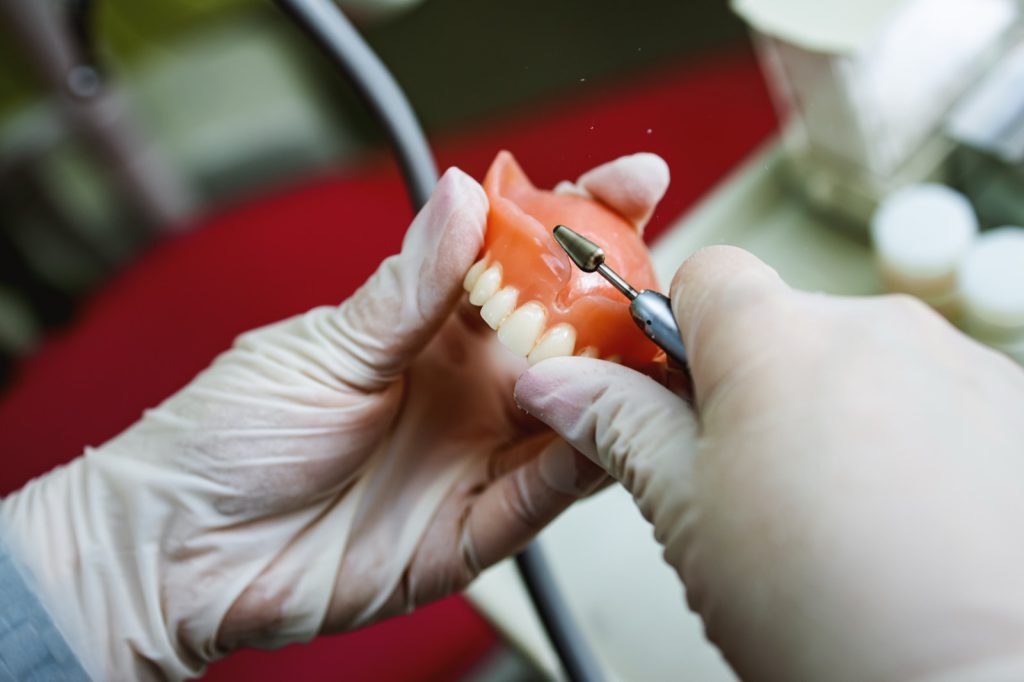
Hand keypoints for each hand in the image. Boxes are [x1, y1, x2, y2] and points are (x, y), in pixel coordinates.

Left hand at [0, 156, 668, 679]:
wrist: (177, 552)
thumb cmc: (227, 437)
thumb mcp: (324, 347)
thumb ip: (410, 286)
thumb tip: (466, 196)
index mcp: (429, 332)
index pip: (522, 265)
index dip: (578, 222)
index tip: (630, 182)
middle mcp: (464, 392)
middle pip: (569, 340)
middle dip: (624, 303)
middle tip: (667, 277)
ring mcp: (471, 460)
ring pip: (572, 420)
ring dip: (617, 390)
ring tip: (660, 355)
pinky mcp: (465, 533)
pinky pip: (537, 500)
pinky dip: (576, 469)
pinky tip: (606, 436)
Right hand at [515, 246, 1023, 681]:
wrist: (981, 681)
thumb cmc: (832, 610)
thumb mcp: (686, 515)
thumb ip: (619, 425)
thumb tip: (559, 384)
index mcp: (774, 339)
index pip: (706, 276)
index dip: (680, 335)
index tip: (679, 394)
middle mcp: (875, 328)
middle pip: (787, 326)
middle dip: (762, 386)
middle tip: (755, 480)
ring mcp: (958, 363)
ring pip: (865, 365)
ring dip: (843, 415)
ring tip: (841, 513)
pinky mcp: (1016, 406)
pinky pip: (938, 397)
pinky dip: (916, 438)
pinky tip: (908, 516)